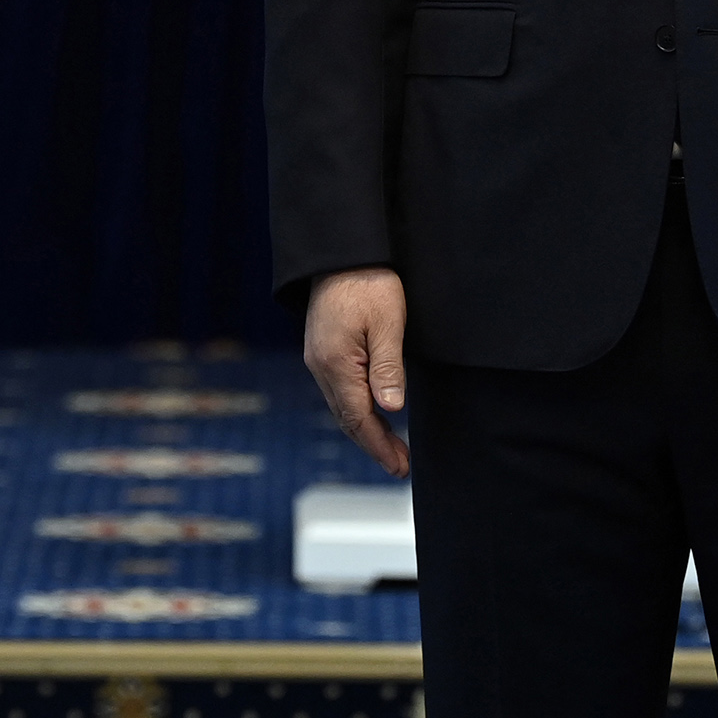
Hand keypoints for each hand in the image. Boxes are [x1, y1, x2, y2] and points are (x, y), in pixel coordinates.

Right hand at [304, 267, 409, 477]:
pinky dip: (357, 409)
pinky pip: (339, 390)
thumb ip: (388, 368)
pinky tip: (373, 412)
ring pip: (342, 406)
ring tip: (392, 446)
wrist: (340, 252)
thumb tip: (391, 409)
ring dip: (366, 428)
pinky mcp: (322, 349)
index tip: (398, 466)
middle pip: (347, 418)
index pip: (358, 418)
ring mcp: (318, 358)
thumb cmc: (368, 282)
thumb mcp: (388, 324)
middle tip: (400, 464)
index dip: (379, 445)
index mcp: (336, 364)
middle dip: (374, 444)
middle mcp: (320, 366)